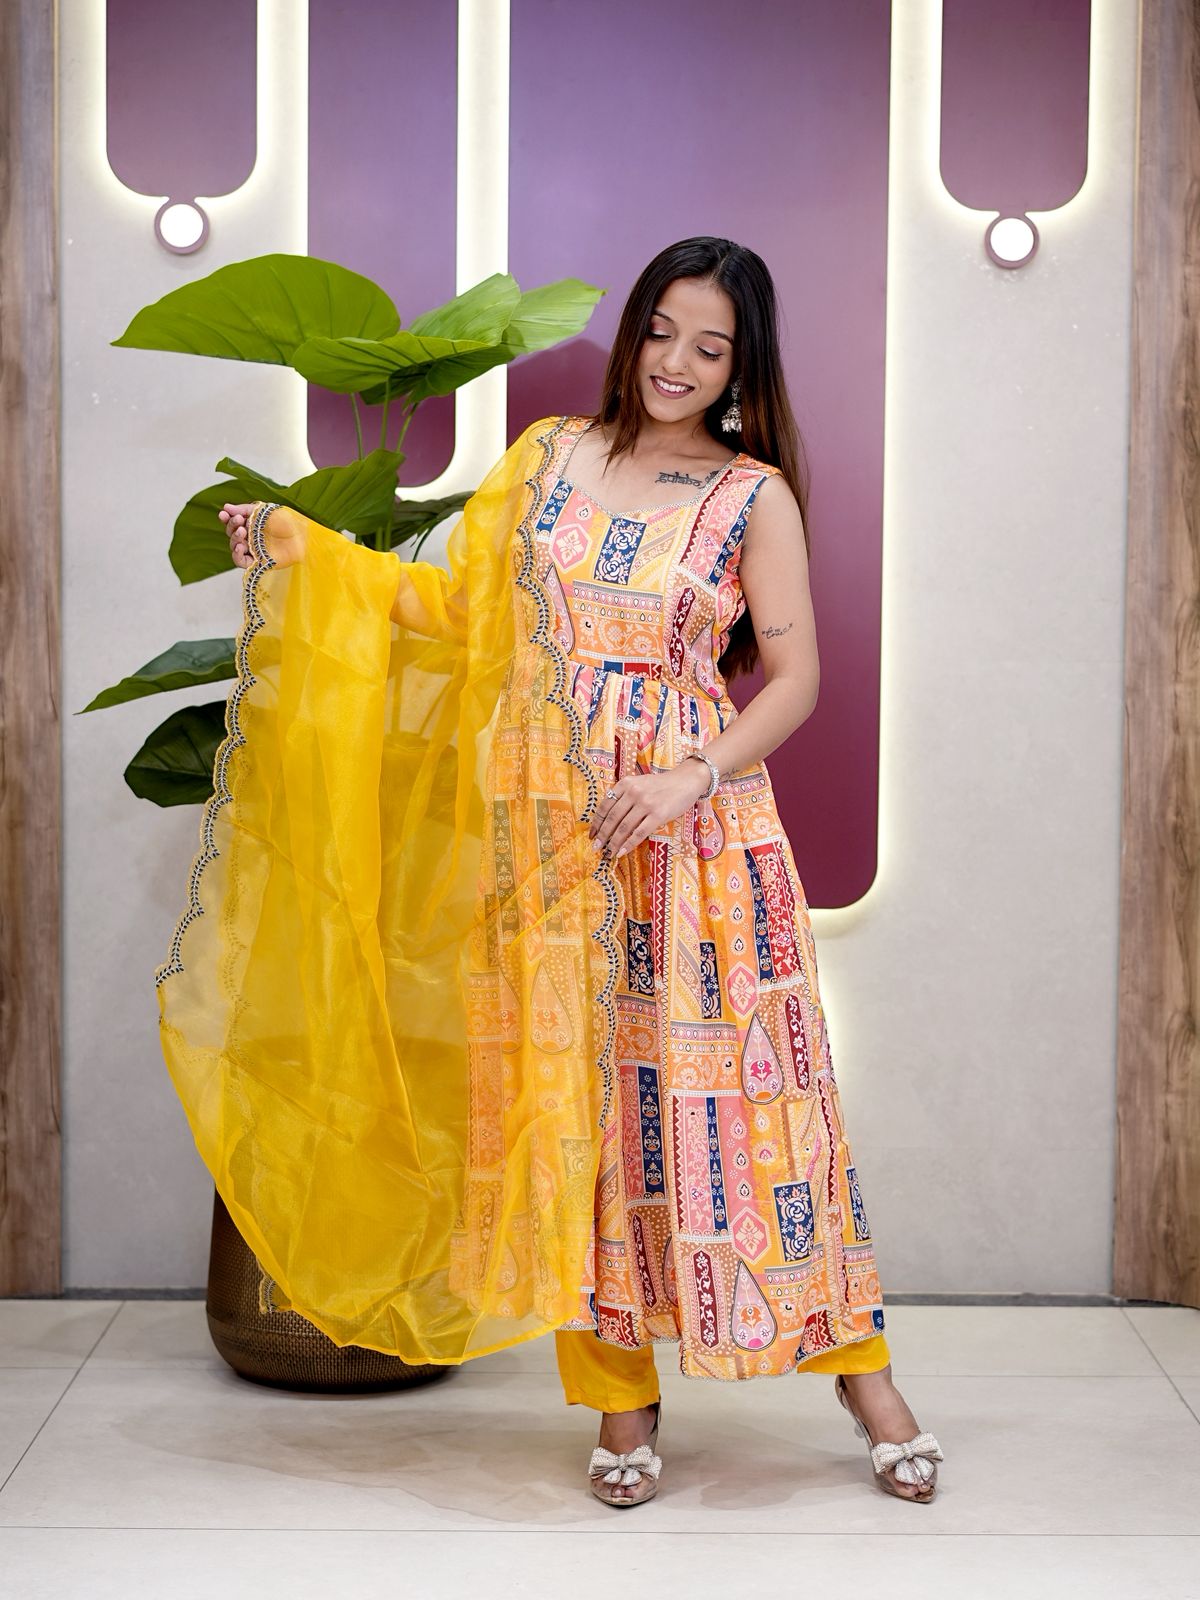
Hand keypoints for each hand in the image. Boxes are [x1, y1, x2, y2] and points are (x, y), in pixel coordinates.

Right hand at [219, 501, 304, 568]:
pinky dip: (237, 554)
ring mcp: (253, 550)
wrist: (302, 536)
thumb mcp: (264, 510)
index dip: (226, 519)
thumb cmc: (286, 522)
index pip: (232, 522)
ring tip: (242, 532)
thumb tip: (226, 507)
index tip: (223, 514)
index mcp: (251, 524)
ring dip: (235, 538)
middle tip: (240, 522)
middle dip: (232, 526)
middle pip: (232, 533)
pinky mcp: (257, 562)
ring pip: (234, 546)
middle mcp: (250, 537)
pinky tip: (240, 547)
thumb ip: (244, 509)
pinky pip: (240, 561)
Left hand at [588, 758, 712, 859]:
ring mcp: (646, 803)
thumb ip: (624, 796)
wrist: (686, 780)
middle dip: (602, 836)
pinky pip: (639, 833)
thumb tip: (608, 819)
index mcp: (625, 784)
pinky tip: (622, 852)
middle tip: (596, 848)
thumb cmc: (661, 785)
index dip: (596, 822)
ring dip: (614, 843)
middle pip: (612, 818)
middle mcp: (633, 792)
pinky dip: (629, 844)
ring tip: (608, 853)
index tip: (592, 834)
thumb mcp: (639, 783)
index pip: (605, 806)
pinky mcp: (658, 814)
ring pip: (624, 827)